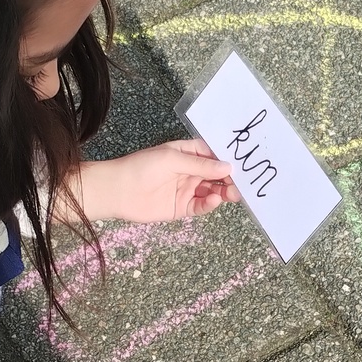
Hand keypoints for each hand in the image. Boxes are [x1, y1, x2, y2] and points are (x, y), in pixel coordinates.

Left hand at [75, 140, 240, 223]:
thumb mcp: (173, 159)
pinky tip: (214, 200)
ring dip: (224, 192)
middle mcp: (189, 171)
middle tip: (242, 184)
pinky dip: (209, 204)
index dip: (226, 159)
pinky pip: (200, 206)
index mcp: (186, 154)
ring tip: (233, 194)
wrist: (118, 191)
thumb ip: (200, 165)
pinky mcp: (181, 208)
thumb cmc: (142, 167)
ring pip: (211, 191)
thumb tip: (227, 168)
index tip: (243, 164)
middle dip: (229, 178)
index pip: (212, 155)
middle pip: (215, 175)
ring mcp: (186, 190)